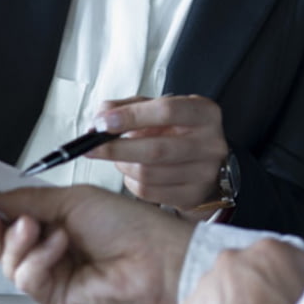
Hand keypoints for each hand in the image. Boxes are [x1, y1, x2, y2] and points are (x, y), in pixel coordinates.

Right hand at [0, 185, 194, 303]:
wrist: (158, 259)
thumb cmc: (129, 225)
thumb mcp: (72, 199)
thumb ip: (27, 199)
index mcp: (56, 221)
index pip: (12, 216)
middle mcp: (51, 249)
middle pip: (3, 242)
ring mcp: (53, 275)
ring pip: (9, 262)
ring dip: (17, 240)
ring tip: (34, 226)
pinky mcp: (56, 298)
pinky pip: (28, 278)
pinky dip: (38, 259)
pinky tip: (59, 246)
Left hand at [88, 95, 228, 212]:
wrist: (206, 163)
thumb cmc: (179, 132)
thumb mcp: (160, 110)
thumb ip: (130, 106)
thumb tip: (101, 115)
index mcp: (204, 113)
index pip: (166, 111)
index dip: (131, 116)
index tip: (103, 122)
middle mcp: (210, 143)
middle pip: (155, 149)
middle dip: (116, 148)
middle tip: (92, 146)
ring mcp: (204, 173)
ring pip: (148, 173)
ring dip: (122, 165)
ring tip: (119, 157)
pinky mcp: (193, 196)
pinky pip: (149, 192)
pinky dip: (130, 182)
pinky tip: (132, 172)